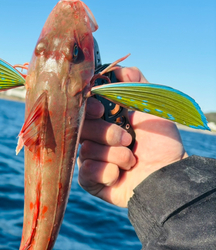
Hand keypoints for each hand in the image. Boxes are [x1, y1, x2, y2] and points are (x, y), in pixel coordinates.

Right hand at [78, 67, 187, 206]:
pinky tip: (119, 175)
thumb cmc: (162, 144)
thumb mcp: (152, 109)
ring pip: (85, 150)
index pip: (84, 108)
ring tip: (131, 160)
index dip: (88, 107)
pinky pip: (85, 172)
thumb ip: (136, 85)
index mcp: (106, 120)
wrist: (167, 178)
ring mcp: (92, 159)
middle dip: (105, 133)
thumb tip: (120, 68)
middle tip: (127, 139)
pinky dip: (106, 172)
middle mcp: (96, 139)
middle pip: (81, 128)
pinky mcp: (91, 181)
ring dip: (113, 155)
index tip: (100, 109)